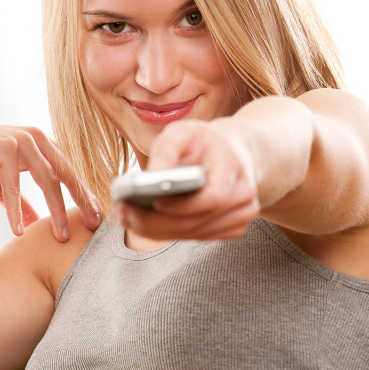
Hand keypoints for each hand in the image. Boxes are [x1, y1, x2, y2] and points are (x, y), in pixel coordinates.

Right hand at [0, 119, 100, 240]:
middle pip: (67, 174)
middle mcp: (36, 138)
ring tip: (62, 238)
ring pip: (48, 180)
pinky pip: (14, 185)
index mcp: (41, 143)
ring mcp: (21, 140)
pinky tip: (19, 232)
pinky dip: (16, 210)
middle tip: (95, 227)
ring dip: (55, 211)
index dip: (84, 193)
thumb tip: (35, 226)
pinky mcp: (4, 147)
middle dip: (82, 201)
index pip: (70, 170)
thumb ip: (22, 203)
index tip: (95, 217)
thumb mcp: (2, 187)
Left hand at [119, 119, 258, 239]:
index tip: (154, 202)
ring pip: (193, 234)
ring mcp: (241, 216)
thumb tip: (152, 174)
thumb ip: (167, 148)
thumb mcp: (183, 132)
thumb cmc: (202, 142)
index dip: (182, 206)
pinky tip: (146, 224)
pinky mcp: (232, 228)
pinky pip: (196, 237)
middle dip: (155, 222)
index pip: (213, 198)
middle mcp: (244, 196)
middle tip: (124, 214)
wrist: (231, 152)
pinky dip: (168, 233)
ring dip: (156, 231)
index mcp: (234, 168)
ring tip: (128, 218)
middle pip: (196, 223)